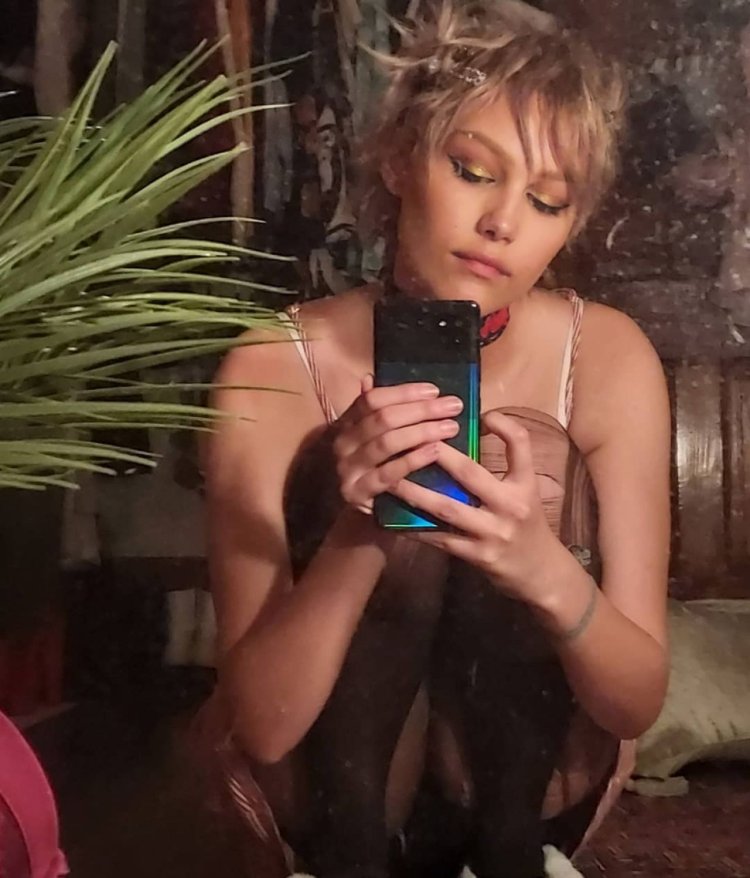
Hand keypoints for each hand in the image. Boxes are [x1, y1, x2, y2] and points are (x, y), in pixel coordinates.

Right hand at [332, 374, 462, 514]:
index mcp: (345, 422)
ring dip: (422, 432)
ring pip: (387, 444)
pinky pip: (388, 474)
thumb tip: (369, 378)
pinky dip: (412, 461)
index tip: (434, 391)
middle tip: (453, 406)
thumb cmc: (354, 463)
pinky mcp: (357, 493)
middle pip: (383, 419)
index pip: (373, 399)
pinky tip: (434, 451)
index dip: (404, 393)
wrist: (325, 504)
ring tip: (451, 427)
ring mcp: (348, 468)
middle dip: (422, 410)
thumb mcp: (355, 434)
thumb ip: (366, 409)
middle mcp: (343, 442)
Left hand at [388, 410, 558, 601]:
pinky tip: (395, 518)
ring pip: (446, 508)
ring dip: (415, 492)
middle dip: (438, 454)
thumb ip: (507, 461)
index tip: (481, 413)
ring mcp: (492, 533)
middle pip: (471, 473)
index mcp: (525, 484)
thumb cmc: (528, 522)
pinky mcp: (477, 556)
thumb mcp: (526, 489)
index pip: (521, 445)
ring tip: (390, 479)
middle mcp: (511, 506)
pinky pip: (440, 538)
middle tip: (409, 437)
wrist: (540, 572)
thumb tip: (477, 425)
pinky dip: (416, 527)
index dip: (503, 425)